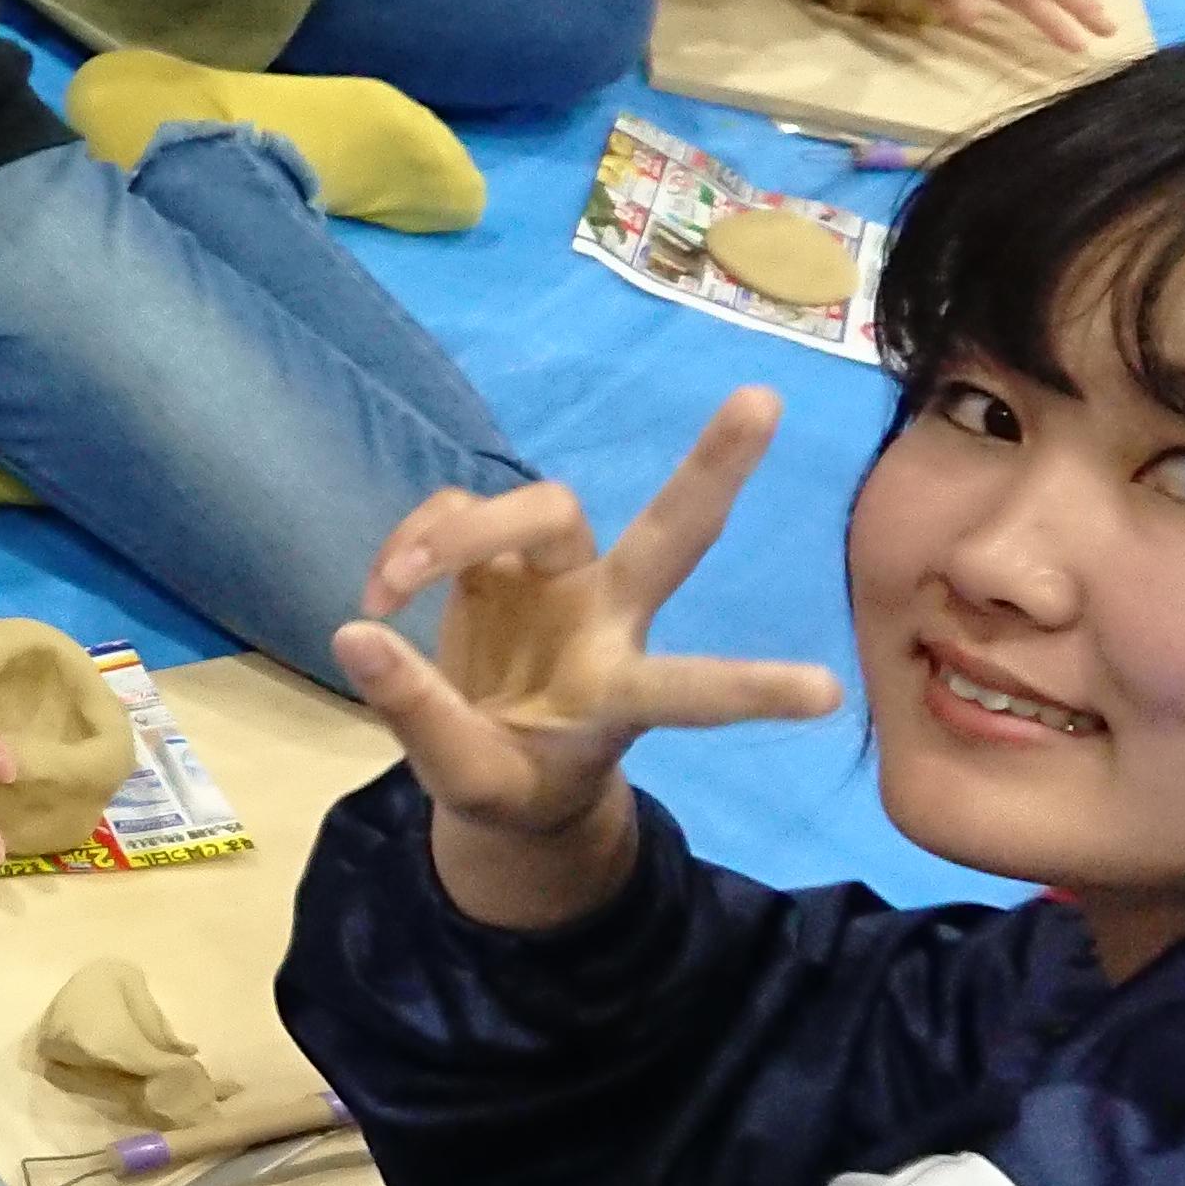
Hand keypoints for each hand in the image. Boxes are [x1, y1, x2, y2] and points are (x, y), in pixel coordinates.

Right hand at [325, 389, 838, 927]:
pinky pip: (459, 515)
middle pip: (673, 533)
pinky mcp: (505, 560)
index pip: (688, 691)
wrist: (490, 767)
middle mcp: (607, 619)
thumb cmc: (509, 785)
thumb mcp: (466, 780)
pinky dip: (415, 542)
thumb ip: (416, 714)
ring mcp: (559, 580)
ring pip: (540, 508)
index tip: (828, 696)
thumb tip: (356, 633)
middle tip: (764, 400)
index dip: (751, 691)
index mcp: (618, 697)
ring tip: (389, 589)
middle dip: (714, 468)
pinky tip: (382, 595)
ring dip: (457, 537)